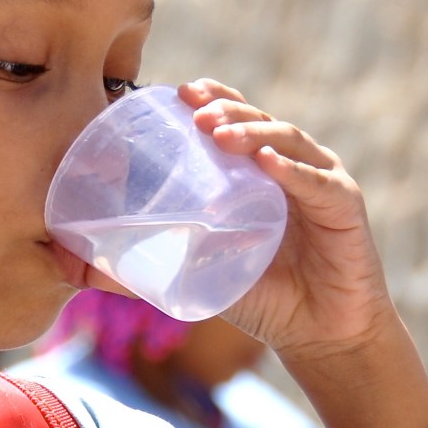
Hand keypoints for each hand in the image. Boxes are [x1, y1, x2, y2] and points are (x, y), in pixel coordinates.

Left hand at [174, 77, 393, 363]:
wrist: (320, 335)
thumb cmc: (263, 298)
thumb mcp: (200, 273)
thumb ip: (149, 265)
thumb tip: (81, 268)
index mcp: (259, 172)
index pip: (236, 120)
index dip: (212, 98)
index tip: (178, 91)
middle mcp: (293, 166)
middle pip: (259, 120)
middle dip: (225, 108)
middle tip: (193, 109)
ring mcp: (322, 181)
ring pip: (287, 140)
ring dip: (252, 132)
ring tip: (219, 132)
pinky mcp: (346, 207)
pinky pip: (318, 183)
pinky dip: (293, 171)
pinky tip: (267, 164)